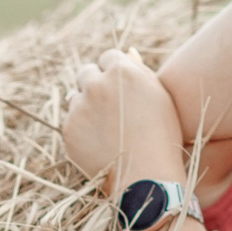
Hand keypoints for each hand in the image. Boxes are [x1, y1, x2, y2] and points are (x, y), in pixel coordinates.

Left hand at [63, 48, 186, 192]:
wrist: (148, 178)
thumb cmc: (162, 138)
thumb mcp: (160, 98)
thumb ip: (141, 71)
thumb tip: (127, 52)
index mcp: (122, 71)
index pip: (107, 58)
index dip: (114, 74)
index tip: (122, 92)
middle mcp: (97, 84)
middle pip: (86, 73)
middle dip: (95, 86)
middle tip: (112, 111)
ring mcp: (80, 107)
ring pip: (76, 98)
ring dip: (87, 109)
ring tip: (109, 132)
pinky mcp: (69, 129)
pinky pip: (71, 122)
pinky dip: (82, 131)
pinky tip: (101, 145)